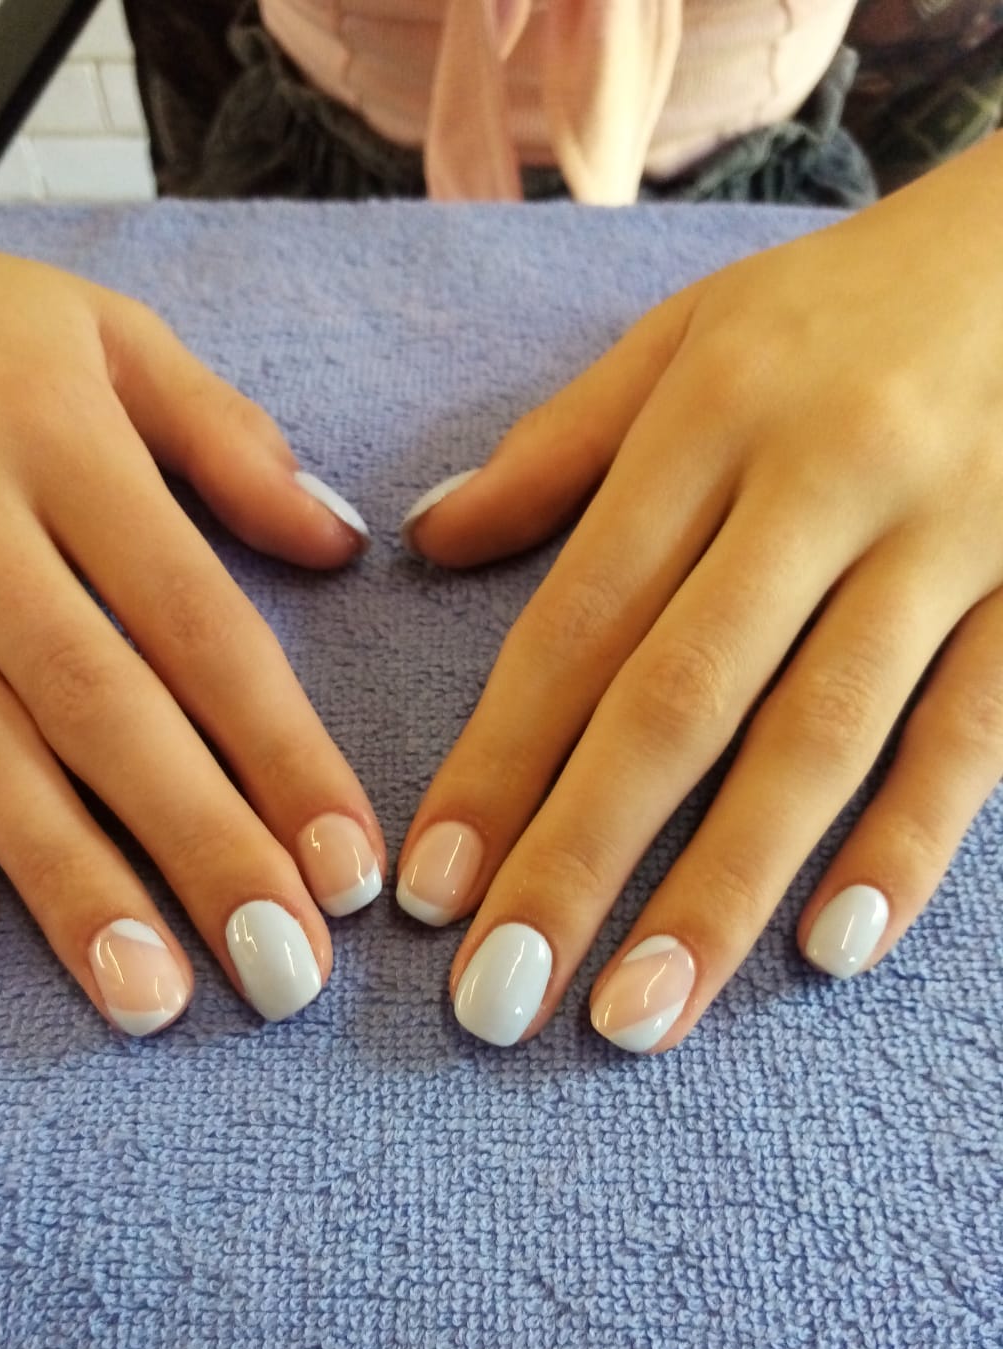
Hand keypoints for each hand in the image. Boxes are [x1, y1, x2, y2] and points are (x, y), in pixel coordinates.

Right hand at [0, 141, 382, 1035]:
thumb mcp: (107, 336)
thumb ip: (227, 440)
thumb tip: (343, 548)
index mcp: (58, 434)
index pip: (193, 617)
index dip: (278, 749)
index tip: (348, 867)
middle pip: (92, 701)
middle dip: (195, 845)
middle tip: (279, 973)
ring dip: (61, 878)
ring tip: (147, 997)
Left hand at [396, 133, 1002, 1049]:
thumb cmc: (849, 304)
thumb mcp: (690, 335)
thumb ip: (561, 448)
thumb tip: (429, 540)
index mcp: (710, 421)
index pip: (579, 622)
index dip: (498, 764)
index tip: (429, 889)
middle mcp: (819, 487)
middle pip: (679, 700)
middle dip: (580, 859)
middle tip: (498, 1000)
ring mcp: (945, 544)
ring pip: (819, 739)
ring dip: (722, 888)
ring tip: (634, 1015)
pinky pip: (974, 734)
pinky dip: (907, 843)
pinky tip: (833, 947)